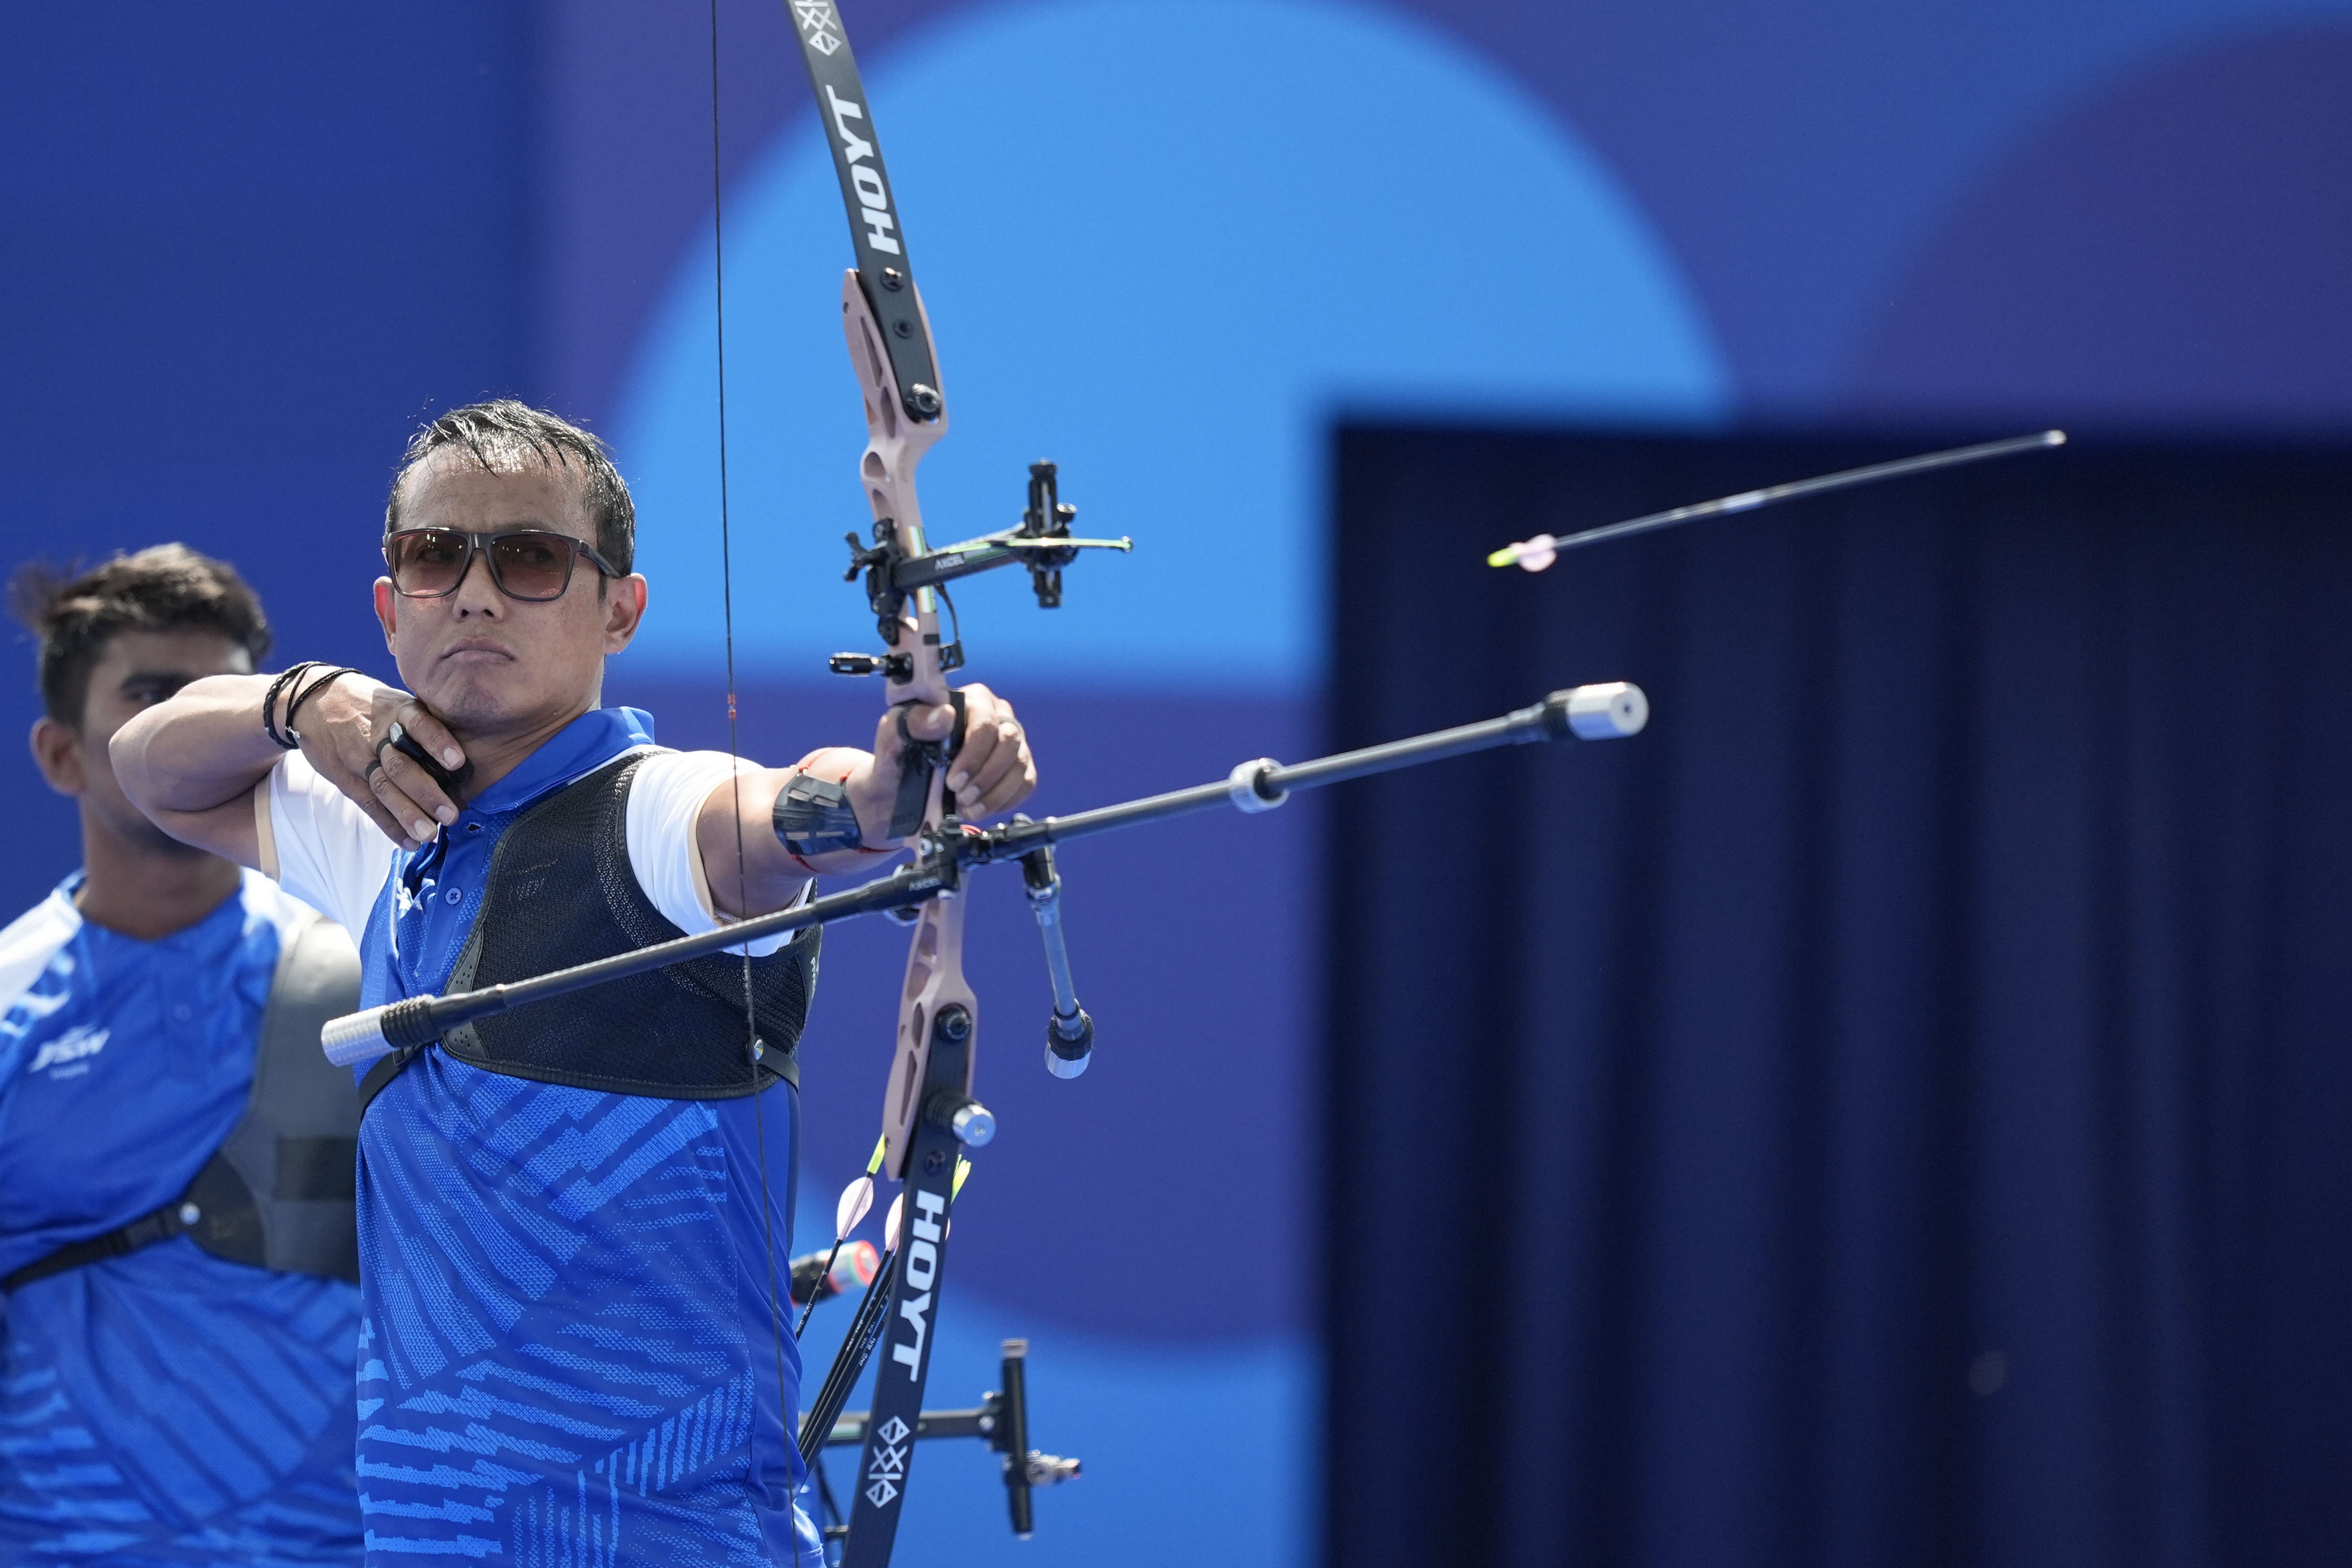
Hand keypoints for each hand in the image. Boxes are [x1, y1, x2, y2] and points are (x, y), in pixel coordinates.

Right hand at [294, 674, 468, 849]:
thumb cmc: (369, 704)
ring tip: (430, 835)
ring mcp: (359, 758)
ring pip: (383, 788)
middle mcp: (376, 735)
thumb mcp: (395, 699)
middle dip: (426, 793)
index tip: (458, 761)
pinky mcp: (346, 778)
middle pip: (400, 766)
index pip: (418, 724)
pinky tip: (408, 842)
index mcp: (395, 710)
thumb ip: (423, 721)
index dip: (438, 742)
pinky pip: (368, 804)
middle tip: (450, 815)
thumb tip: (467, 746)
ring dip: (408, 815)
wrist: (312, 702)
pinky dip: (389, 825)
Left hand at [850, 682, 1036, 838]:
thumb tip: (944, 715)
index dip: (973, 754)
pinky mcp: (1018, 766)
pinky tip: (981, 808)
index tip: (953, 780)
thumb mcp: (894, 736)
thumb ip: (914, 722)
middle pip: (1009, 742)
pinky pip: (1026, 783)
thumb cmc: (900, 756)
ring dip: (994, 794)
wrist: (900, 789)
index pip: (985, 722)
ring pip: (1019, 765)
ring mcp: (1011, 742)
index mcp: (971, 700)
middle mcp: (997, 715)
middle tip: (961, 798)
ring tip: (968, 808)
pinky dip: (1005, 800)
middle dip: (985, 776)